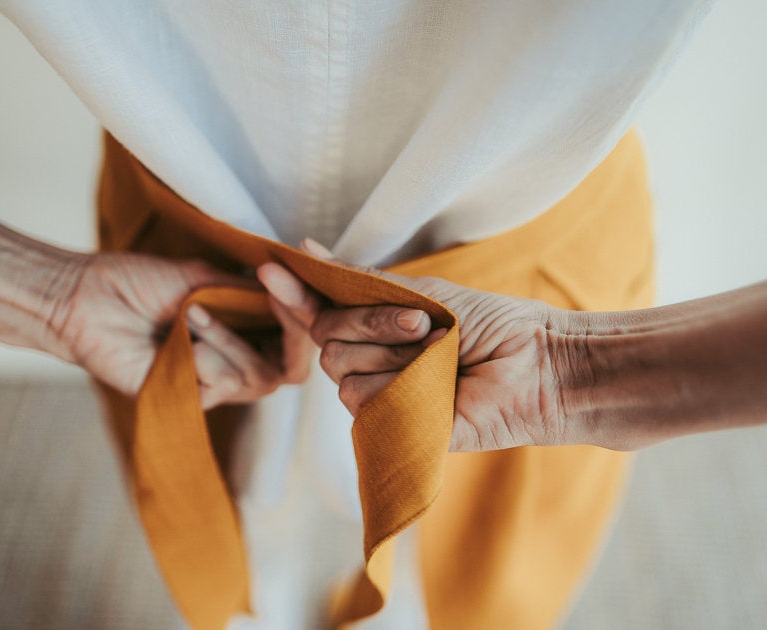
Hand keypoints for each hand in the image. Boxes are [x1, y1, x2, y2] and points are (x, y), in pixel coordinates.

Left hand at [49, 252, 313, 408]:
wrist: (85, 298)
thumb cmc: (139, 284)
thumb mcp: (207, 280)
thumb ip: (252, 295)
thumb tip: (299, 292)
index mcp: (242, 332)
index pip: (296, 337)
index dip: (306, 311)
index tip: (291, 277)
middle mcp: (234, 362)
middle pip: (291, 368)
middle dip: (293, 328)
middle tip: (277, 292)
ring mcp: (211, 385)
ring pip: (259, 376)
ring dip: (230, 338)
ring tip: (192, 312)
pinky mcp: (187, 402)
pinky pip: (222, 383)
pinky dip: (206, 354)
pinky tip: (176, 337)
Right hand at [257, 240, 570, 451]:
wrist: (534, 364)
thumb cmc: (489, 324)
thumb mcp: (421, 292)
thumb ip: (361, 283)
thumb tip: (308, 248)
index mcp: (375, 327)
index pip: (318, 311)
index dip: (293, 293)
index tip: (271, 269)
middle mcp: (370, 360)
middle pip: (324, 338)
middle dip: (370, 323)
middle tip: (421, 323)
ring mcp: (379, 395)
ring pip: (339, 370)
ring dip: (390, 353)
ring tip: (439, 356)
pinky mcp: (392, 428)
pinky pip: (362, 402)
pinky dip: (396, 386)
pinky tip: (433, 387)